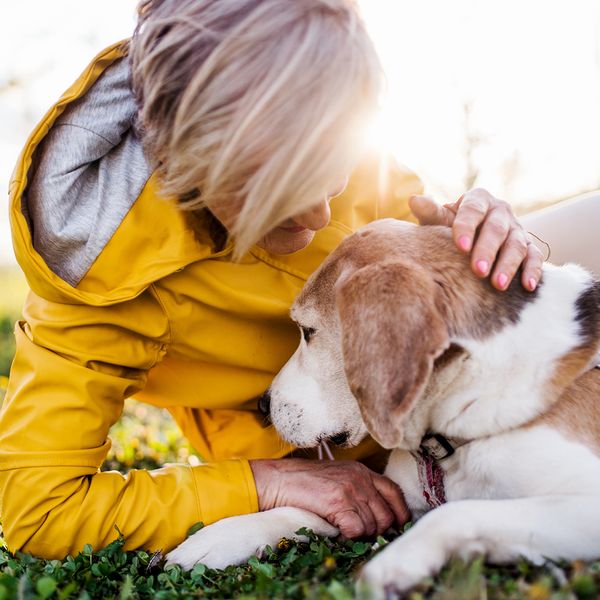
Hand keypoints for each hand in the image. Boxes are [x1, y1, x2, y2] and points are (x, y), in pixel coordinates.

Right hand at [249, 458, 409, 537]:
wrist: (280, 479)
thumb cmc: (305, 482)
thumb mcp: (337, 477)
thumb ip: (358, 489)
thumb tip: (376, 517)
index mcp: (361, 471)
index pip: (394, 492)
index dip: (400, 512)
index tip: (396, 526)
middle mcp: (360, 478)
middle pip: (387, 515)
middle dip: (377, 531)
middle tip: (360, 534)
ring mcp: (351, 489)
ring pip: (372, 526)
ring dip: (359, 535)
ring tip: (343, 531)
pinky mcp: (339, 502)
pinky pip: (356, 531)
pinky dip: (348, 538)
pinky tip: (337, 533)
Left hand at [409, 188, 543, 291]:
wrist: (469, 236)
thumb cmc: (449, 229)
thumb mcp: (439, 220)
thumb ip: (431, 213)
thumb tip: (414, 199)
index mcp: (478, 200)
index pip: (473, 211)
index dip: (467, 228)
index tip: (460, 246)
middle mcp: (500, 211)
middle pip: (497, 229)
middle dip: (488, 250)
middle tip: (478, 271)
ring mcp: (517, 228)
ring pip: (517, 244)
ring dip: (508, 264)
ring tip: (498, 285)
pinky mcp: (528, 245)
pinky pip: (534, 256)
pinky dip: (533, 270)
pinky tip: (528, 286)